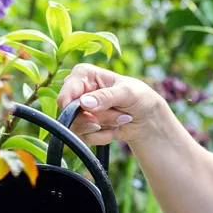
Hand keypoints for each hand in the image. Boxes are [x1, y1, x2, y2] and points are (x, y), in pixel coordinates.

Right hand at [55, 63, 174, 145]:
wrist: (147, 118)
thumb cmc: (139, 97)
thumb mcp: (126, 93)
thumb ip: (105, 97)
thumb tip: (84, 103)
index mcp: (83, 74)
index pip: (65, 95)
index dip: (75, 109)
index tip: (93, 116)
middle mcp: (77, 91)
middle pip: (71, 115)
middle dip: (99, 119)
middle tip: (119, 116)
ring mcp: (80, 110)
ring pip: (78, 128)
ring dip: (103, 127)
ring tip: (121, 119)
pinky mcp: (84, 126)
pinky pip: (85, 138)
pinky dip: (103, 137)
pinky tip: (115, 129)